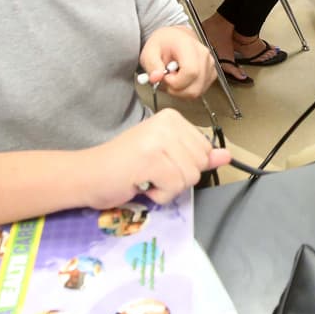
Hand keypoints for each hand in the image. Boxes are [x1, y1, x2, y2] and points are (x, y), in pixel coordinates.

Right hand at [92, 109, 229, 206]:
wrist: (88, 175)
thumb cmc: (124, 167)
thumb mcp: (166, 158)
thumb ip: (197, 156)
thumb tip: (226, 156)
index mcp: (172, 118)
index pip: (205, 150)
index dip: (185, 166)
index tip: (159, 163)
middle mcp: (167, 123)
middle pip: (201, 164)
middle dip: (178, 178)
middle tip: (150, 172)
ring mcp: (159, 140)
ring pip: (190, 177)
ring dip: (168, 188)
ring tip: (145, 177)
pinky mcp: (151, 160)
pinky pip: (175, 188)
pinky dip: (158, 195)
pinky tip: (140, 184)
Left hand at [139, 27, 215, 99]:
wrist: (175, 38)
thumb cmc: (164, 43)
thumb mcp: (150, 51)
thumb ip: (152, 65)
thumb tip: (156, 78)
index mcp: (188, 45)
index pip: (190, 72)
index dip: (176, 82)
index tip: (166, 77)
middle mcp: (203, 54)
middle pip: (195, 86)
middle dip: (177, 90)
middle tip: (168, 79)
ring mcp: (209, 64)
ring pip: (197, 91)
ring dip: (182, 91)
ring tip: (174, 78)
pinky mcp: (212, 73)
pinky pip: (200, 90)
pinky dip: (188, 90)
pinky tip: (182, 80)